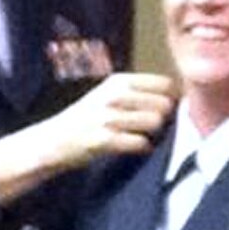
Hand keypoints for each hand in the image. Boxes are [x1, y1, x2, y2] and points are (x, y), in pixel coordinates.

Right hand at [0, 72, 175, 203]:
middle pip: (164, 104)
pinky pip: (140, 143)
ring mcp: (109, 118)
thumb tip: (174, 97)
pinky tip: (136, 147)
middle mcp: (114, 95)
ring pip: (155, 122)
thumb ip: (137, 92)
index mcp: (118, 81)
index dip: (172, 98)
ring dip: (154, 133)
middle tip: (152, 127)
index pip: (164, 84)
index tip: (167, 109)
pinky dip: (143, 148)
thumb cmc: (87, 118)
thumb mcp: (108, 94)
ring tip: (142, 135)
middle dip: (164, 118)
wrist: (54, 139)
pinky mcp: (105, 140)